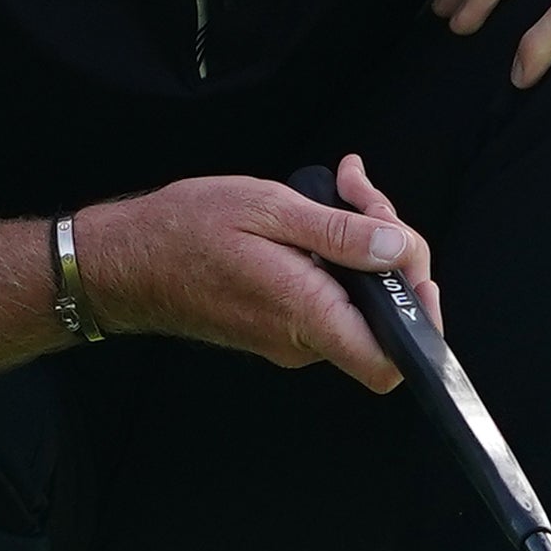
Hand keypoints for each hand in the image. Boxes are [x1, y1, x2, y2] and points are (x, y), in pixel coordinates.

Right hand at [74, 154, 432, 392]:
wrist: (128, 260)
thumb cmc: (186, 231)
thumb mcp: (269, 210)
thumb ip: (340, 234)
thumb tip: (399, 250)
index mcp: (305, 314)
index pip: (389, 360)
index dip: (422, 320)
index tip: (413, 265)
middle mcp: (303, 339)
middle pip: (385, 311)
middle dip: (391, 245)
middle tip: (359, 193)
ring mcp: (292, 336)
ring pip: (360, 297)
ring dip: (364, 241)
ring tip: (340, 190)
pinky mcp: (283, 323)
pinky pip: (332, 294)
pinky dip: (338, 253)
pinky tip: (321, 211)